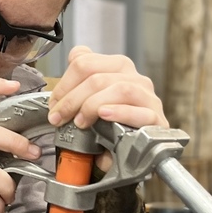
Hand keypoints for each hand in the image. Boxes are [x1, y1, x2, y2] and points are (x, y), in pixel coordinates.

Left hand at [47, 45, 167, 169]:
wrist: (135, 150)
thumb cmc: (111, 125)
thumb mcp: (92, 103)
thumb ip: (80, 84)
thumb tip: (65, 76)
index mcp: (117, 67)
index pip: (85, 61)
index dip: (64, 84)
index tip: (54, 105)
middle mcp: (134, 77)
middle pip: (98, 76)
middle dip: (72, 98)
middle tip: (59, 118)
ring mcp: (148, 97)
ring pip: (120, 88)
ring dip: (93, 105)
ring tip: (80, 122)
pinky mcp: (157, 119)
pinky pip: (141, 112)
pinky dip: (120, 112)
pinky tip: (105, 116)